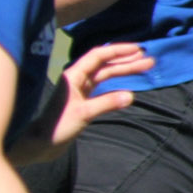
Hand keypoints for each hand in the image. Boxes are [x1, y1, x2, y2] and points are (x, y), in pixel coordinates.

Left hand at [38, 42, 152, 146]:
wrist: (42, 143)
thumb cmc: (57, 126)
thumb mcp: (83, 114)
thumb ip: (106, 103)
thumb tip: (131, 96)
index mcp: (73, 76)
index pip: (98, 56)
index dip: (118, 51)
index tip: (138, 49)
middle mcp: (77, 79)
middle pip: (105, 65)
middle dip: (127, 61)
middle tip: (150, 60)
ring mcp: (80, 89)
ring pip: (105, 75)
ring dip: (124, 71)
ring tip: (145, 67)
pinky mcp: (83, 100)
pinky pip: (103, 87)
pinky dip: (116, 84)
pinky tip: (129, 85)